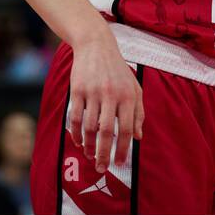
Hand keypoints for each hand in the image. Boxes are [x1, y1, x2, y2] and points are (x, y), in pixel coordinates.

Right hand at [68, 33, 143, 174]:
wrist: (96, 46)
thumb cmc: (118, 71)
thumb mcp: (134, 88)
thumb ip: (138, 112)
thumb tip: (139, 137)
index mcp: (128, 96)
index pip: (126, 129)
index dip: (123, 149)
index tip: (119, 164)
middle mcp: (111, 95)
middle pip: (106, 132)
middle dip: (103, 154)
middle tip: (101, 168)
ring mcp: (93, 92)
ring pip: (89, 127)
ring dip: (88, 146)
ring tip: (90, 156)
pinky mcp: (77, 90)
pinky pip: (76, 117)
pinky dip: (76, 133)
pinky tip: (78, 142)